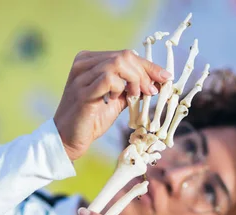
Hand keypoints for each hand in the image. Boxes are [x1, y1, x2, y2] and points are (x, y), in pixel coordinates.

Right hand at [54, 50, 170, 160]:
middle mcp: (83, 63)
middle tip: (152, 91)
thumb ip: (132, 88)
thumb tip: (156, 82)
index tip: (165, 78)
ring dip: (136, 80)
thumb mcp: (117, 99)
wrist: (70, 138)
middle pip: (125, 56)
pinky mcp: (82, 92)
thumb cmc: (92, 118)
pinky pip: (109, 79)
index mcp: (90, 61)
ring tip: (136, 96)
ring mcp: (81, 76)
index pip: (126, 55)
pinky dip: (122, 88)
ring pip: (119, 64)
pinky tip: (121, 98)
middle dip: (145, 73)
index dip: (149, 66)